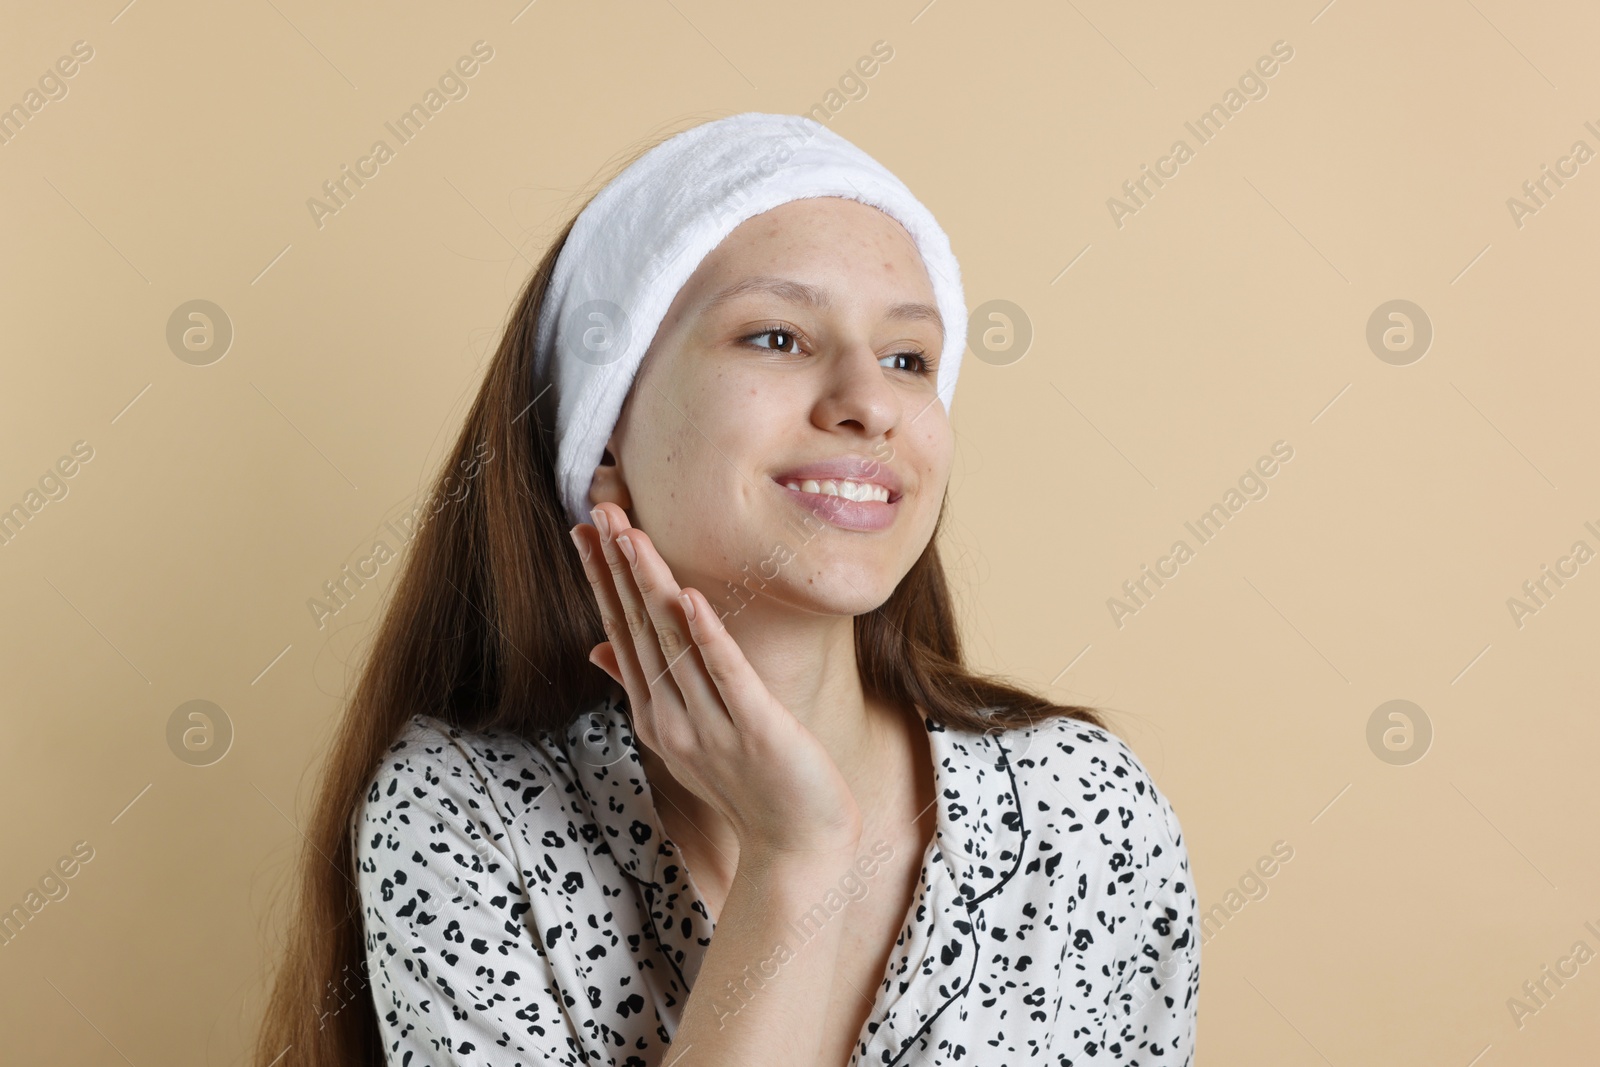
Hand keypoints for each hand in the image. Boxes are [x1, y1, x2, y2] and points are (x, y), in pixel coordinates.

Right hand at [569, 503, 862, 859]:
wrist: (797, 847)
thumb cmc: (749, 787)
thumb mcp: (686, 736)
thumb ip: (644, 689)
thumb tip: (596, 649)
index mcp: (656, 714)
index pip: (621, 632)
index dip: (604, 579)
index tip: (586, 530)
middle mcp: (672, 718)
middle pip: (639, 630)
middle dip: (616, 568)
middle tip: (597, 511)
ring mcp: (711, 726)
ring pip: (674, 644)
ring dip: (651, 587)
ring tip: (631, 537)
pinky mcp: (757, 730)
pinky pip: (728, 676)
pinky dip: (709, 637)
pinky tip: (692, 598)